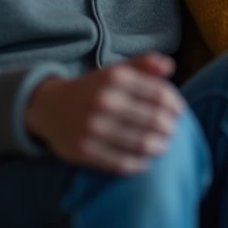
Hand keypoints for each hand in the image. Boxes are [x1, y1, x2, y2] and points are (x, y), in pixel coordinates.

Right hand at [25, 53, 184, 173]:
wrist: (47, 107)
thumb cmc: (92, 88)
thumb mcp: (116, 70)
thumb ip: (144, 63)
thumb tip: (169, 67)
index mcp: (116, 78)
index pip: (159, 94)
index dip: (175, 105)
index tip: (179, 112)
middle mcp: (105, 101)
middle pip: (154, 120)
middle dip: (169, 128)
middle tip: (172, 132)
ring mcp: (93, 128)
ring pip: (141, 143)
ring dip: (159, 147)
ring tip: (163, 146)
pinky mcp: (84, 151)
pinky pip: (121, 162)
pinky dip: (139, 164)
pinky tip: (145, 161)